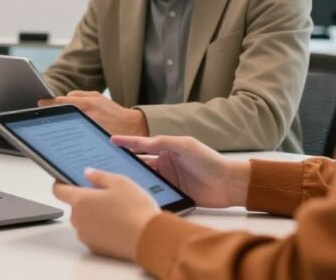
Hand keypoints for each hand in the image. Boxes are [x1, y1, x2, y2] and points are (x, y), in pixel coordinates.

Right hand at [38, 91, 148, 135]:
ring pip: (74, 97)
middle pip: (66, 98)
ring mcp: (95, 97)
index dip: (49, 103)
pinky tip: (76, 111)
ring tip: (61, 112)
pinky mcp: (99, 98)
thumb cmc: (119, 136)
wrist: (138, 127)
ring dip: (67, 102)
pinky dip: (76, 101)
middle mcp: (91, 99)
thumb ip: (81, 131)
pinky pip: (82, 97)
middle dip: (57, 104)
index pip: (62, 102)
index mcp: (88, 107)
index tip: (40, 103)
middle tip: (48, 110)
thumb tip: (65, 135)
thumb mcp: (96, 136)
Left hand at [52, 168, 159, 260]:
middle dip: (86, 200)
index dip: (61, 183)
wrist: (149, 239)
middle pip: (74, 206)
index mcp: (80, 200)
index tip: (66, 180)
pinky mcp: (95, 248)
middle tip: (106, 196)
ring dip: (94, 216)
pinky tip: (117, 225)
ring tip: (116, 212)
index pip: (58, 190)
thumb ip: (99, 176)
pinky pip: (92, 234)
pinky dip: (100, 229)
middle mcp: (78, 219)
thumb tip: (88, 173)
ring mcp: (85, 235)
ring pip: (84, 221)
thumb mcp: (120, 182)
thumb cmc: (135, 210)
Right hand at [112, 135, 250, 207]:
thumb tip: (143, 142)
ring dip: (133, 179)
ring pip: (144, 178)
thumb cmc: (209, 160)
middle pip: (139, 163)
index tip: (111, 141)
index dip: (126, 143)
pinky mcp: (171, 194)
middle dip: (124, 163)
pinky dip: (144, 193)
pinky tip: (133, 195)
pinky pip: (154, 192)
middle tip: (106, 164)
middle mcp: (164, 163)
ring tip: (115, 181)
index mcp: (166, 149)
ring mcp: (167, 179)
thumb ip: (164, 142)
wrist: (228, 184)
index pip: (142, 144)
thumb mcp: (186, 145)